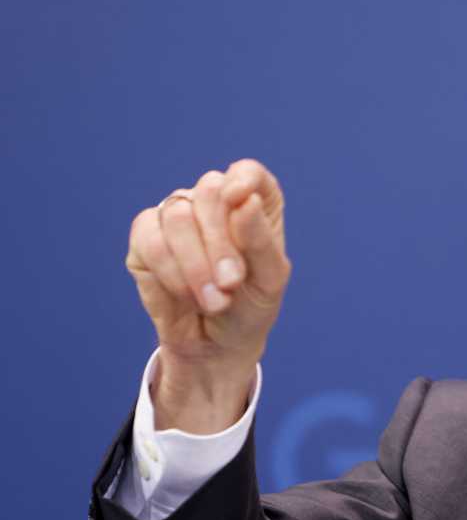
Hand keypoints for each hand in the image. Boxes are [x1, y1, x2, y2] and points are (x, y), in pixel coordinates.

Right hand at [126, 159, 290, 431]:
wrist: (216, 345)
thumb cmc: (250, 307)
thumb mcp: (269, 281)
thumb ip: (261, 240)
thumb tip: (244, 200)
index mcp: (252, 205)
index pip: (248, 173)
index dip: (243, 179)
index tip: (240, 200)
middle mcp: (212, 203)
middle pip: (209, 191)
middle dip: (221, 243)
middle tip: (232, 283)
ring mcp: (176, 216)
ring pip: (178, 216)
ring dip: (197, 265)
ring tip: (215, 301)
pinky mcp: (145, 238)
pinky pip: (150, 241)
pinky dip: (172, 273)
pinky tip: (187, 295)